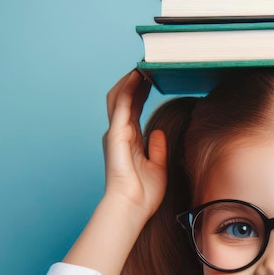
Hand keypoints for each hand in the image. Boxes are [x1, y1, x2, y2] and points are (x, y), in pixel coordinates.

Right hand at [103, 70, 166, 220]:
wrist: (132, 208)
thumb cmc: (143, 194)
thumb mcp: (157, 167)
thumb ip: (157, 148)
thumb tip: (157, 132)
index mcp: (129, 141)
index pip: (134, 109)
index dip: (141, 92)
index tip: (151, 78)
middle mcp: (120, 134)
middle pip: (124, 99)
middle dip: (134, 82)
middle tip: (148, 67)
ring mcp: (116, 133)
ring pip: (119, 97)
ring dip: (130, 81)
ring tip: (143, 66)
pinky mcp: (116, 135)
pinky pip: (121, 106)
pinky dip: (129, 90)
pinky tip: (138, 79)